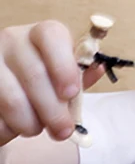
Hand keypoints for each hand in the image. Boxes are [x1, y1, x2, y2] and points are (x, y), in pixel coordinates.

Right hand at [0, 21, 104, 145]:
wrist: (8, 88)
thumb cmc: (45, 78)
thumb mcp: (65, 73)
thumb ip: (81, 73)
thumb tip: (98, 69)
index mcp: (42, 33)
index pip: (52, 36)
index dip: (64, 66)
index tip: (71, 93)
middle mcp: (13, 39)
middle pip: (35, 75)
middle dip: (53, 110)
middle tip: (63, 130)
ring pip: (13, 99)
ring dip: (30, 122)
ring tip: (37, 129)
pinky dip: (8, 128)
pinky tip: (14, 127)